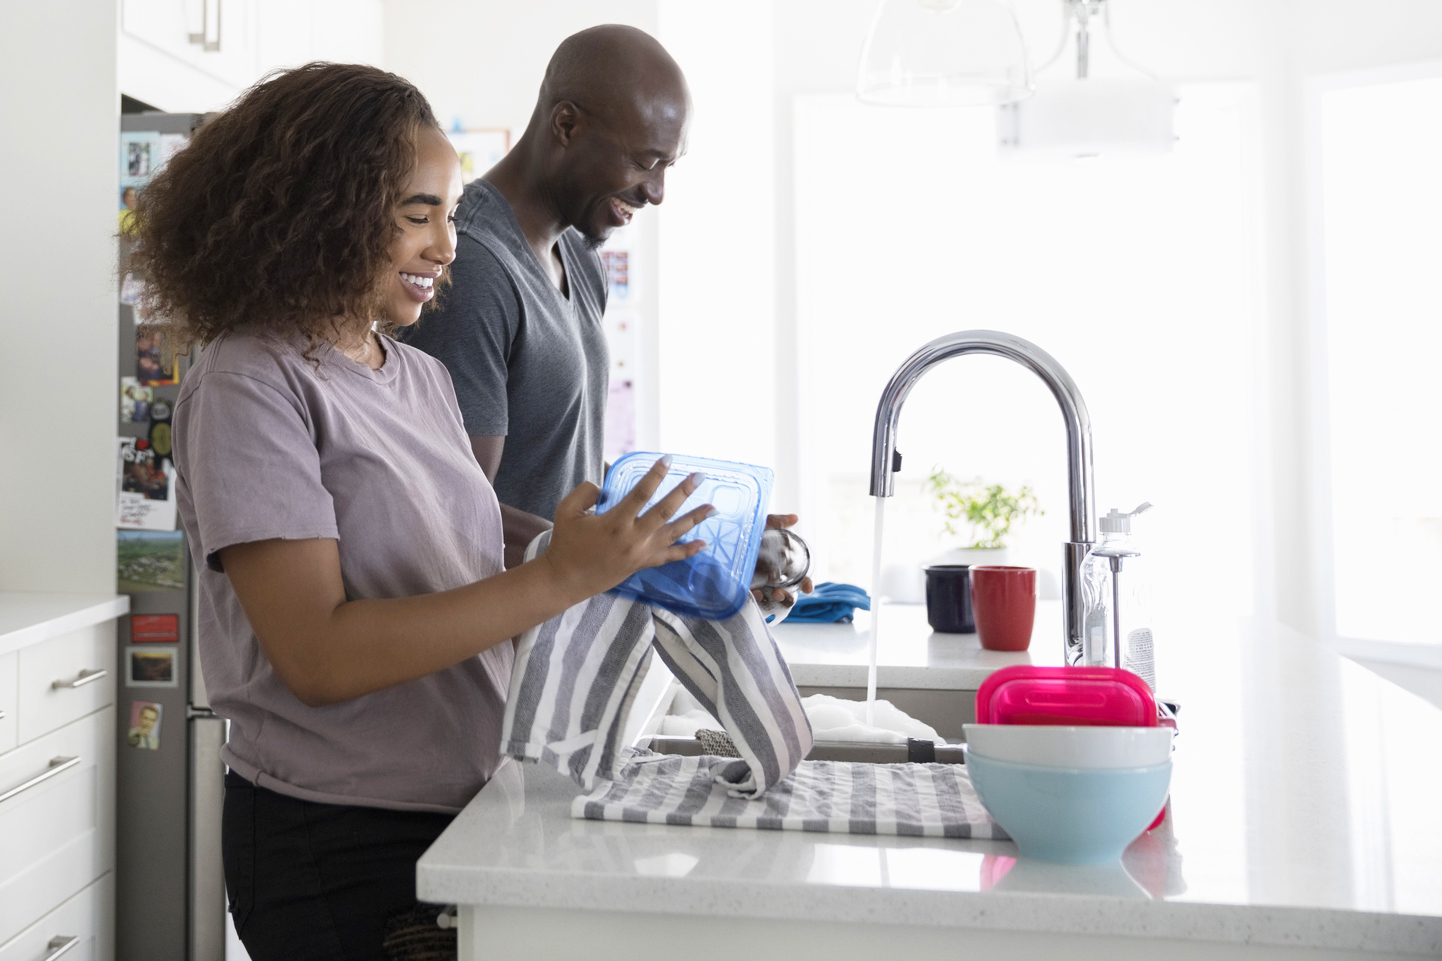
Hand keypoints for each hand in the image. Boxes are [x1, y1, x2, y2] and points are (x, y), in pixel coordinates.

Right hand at [542, 456, 713, 602]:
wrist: (566, 580)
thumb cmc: (566, 543)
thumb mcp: (566, 510)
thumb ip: (586, 491)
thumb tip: (605, 486)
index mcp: (615, 522)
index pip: (641, 493)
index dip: (655, 474)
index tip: (669, 459)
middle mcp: (633, 538)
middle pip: (665, 511)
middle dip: (684, 492)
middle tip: (700, 476)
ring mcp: (641, 553)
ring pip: (674, 534)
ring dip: (695, 520)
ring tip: (713, 508)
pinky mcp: (643, 564)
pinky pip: (670, 557)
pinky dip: (688, 551)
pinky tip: (704, 544)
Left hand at [751, 513, 814, 606]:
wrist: (718, 542)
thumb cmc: (742, 535)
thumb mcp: (758, 526)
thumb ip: (777, 522)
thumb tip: (796, 518)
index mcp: (779, 565)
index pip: (798, 579)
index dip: (806, 584)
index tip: (808, 588)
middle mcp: (771, 579)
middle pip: (788, 594)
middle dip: (789, 596)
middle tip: (780, 592)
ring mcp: (759, 588)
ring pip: (774, 602)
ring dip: (776, 600)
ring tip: (773, 594)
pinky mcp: (745, 594)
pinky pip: (755, 603)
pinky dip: (758, 600)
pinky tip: (756, 594)